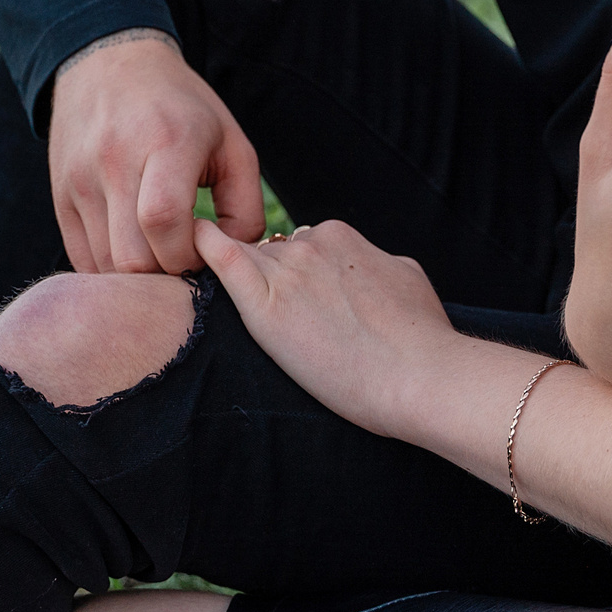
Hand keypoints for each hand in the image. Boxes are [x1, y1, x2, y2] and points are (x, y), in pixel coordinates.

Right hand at [47, 32, 264, 274]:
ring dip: (138, 275)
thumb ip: (246, 205)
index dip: (188, 254)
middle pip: (131, 256)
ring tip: (160, 252)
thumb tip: (233, 258)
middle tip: (183, 257)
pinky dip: (110, 269)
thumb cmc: (182, 109)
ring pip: (105, 264)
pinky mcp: (60, 196)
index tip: (203, 250)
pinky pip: (81, 258)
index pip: (164, 220)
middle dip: (164, 272)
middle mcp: (114, 161)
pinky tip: (134, 249)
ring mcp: (80, 180)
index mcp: (165, 141)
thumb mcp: (231, 141)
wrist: (109, 66)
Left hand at [195, 217, 456, 439]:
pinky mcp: (264, 304)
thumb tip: (374, 268)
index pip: (299, 247)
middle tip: (290, 329)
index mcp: (342, 237)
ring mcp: (286, 270)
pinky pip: (222, 262)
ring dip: (249, 289)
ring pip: (248, 265)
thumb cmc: (422, 338)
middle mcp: (311, 243)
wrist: (418, 374)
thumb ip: (379, 266)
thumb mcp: (407, 279)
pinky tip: (188, 246)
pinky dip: (203, 249)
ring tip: (260, 328)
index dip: (296, 278)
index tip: (302, 308)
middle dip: (273, 284)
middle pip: (270, 255)